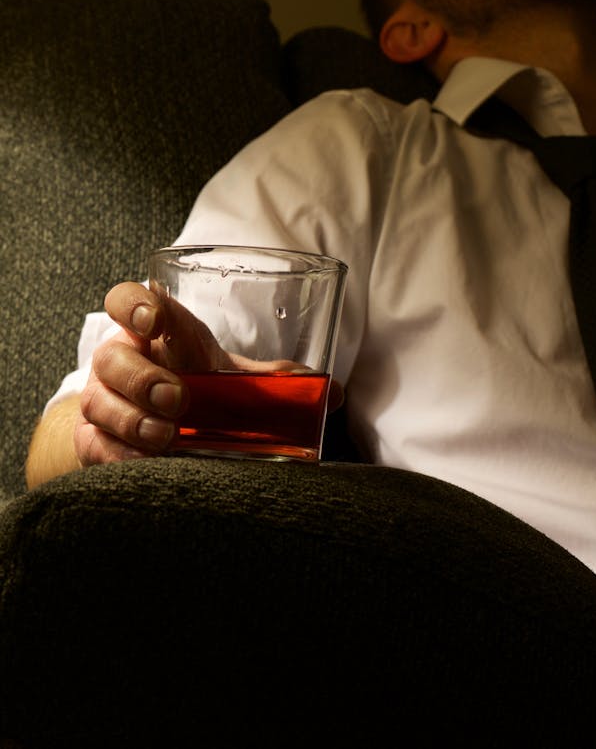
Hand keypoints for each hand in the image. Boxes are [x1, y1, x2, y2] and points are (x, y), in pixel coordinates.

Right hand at [74, 282, 343, 466]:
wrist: (147, 425)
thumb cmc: (191, 386)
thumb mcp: (228, 377)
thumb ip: (272, 381)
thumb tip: (333, 393)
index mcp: (152, 332)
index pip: (126, 300)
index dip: (133, 305)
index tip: (154, 321)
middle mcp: (120, 360)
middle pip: (110, 356)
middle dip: (142, 378)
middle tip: (178, 399)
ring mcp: (101, 399)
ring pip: (98, 402)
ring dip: (132, 420)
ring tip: (166, 438)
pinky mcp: (93, 439)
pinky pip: (94, 445)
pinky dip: (120, 456)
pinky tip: (147, 463)